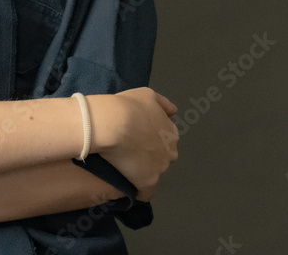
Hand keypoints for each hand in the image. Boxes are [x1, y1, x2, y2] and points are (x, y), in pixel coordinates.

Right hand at [89, 87, 178, 201]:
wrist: (114, 123)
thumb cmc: (129, 106)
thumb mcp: (148, 95)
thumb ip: (163, 104)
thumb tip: (173, 112)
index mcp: (171, 132)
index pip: (166, 142)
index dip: (151, 141)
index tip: (137, 140)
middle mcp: (171, 151)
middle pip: (162, 158)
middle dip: (150, 157)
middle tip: (130, 151)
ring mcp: (160, 168)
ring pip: (153, 174)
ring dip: (143, 172)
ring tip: (124, 166)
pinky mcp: (148, 182)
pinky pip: (146, 192)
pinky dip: (139, 191)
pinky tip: (129, 187)